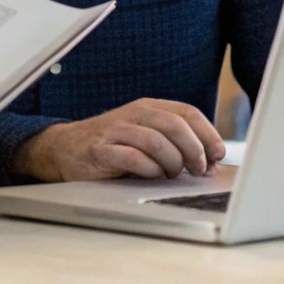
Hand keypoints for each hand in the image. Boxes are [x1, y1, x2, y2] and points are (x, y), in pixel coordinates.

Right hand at [12, 98, 224, 181]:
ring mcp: (115, 130)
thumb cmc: (114, 146)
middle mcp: (134, 114)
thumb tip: (211, 161)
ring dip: (172, 162)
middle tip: (198, 169)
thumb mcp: (145, 136)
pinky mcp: (100, 150)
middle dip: (194, 150)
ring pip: (155, 140)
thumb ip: (174, 142)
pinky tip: (150, 175)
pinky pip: (132, 157)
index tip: (217, 155)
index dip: (208, 134)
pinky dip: (148, 169)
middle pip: (175, 125)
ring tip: (172, 174)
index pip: (187, 112)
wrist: (66, 149)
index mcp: (149, 107)